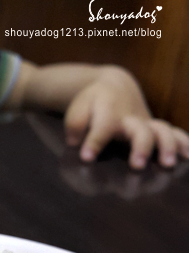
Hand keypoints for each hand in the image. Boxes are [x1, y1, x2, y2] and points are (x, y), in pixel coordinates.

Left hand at [64, 67, 188, 168]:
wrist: (114, 86)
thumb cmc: (92, 103)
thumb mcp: (77, 110)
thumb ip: (75, 126)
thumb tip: (76, 143)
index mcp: (108, 114)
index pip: (102, 127)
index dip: (94, 142)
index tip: (86, 158)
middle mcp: (130, 119)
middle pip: (140, 131)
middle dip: (140, 147)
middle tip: (136, 166)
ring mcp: (146, 123)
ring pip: (162, 131)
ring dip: (167, 147)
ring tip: (168, 164)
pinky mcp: (156, 128)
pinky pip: (175, 133)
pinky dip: (184, 143)